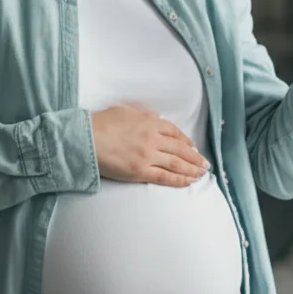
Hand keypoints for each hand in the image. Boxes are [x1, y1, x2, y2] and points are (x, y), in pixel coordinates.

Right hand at [90, 105, 210, 186]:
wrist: (87, 138)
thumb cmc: (102, 123)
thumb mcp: (126, 111)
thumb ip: (143, 116)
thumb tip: (154, 119)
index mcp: (150, 123)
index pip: (175, 132)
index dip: (186, 141)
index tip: (193, 147)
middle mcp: (153, 139)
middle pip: (180, 149)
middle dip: (195, 157)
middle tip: (205, 164)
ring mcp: (148, 156)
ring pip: (176, 164)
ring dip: (191, 169)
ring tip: (202, 174)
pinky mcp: (140, 171)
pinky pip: (164, 177)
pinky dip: (178, 180)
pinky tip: (188, 182)